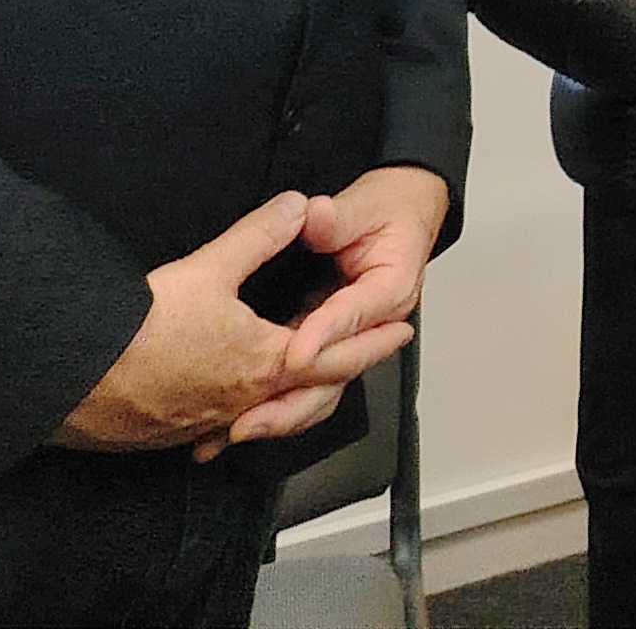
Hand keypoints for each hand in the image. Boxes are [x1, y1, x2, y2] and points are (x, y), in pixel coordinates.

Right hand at [55, 192, 408, 456]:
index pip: (336, 353)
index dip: (372, 340)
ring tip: (317, 382)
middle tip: (378, 353)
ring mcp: (207, 424)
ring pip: (272, 414)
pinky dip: (249, 416)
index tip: (403, 332)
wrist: (72, 380)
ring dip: (303, 397)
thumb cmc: (142, 328)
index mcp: (264, 362)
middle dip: (351, 367)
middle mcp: (244, 402)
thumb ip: (260, 236)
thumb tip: (299, 204)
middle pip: (313, 391)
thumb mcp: (209, 268)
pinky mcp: (172, 434)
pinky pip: (226, 428)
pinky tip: (238, 414)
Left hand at [212, 167, 452, 457]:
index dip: (324, 334)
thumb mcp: (364, 206)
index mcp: (389, 288)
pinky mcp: (323, 345)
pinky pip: (301, 382)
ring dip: (280, 413)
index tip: (296, 352)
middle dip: (294, 398)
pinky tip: (235, 420)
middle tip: (254, 415)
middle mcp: (371, 324)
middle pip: (338, 372)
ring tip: (238, 429)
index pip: (354, 315)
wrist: (400, 217)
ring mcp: (346, 340)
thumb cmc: (387, 213)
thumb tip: (315, 215)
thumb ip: (337, 216)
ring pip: (319, 389)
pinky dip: (271, 402)